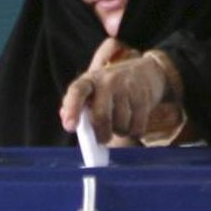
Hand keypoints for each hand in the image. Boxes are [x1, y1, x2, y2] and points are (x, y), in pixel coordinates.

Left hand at [60, 48, 187, 144]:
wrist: (144, 71)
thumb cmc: (110, 87)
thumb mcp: (90, 90)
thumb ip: (75, 104)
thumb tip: (66, 119)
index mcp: (89, 81)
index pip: (77, 92)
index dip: (72, 110)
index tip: (70, 127)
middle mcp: (107, 81)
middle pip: (101, 116)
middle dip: (101, 134)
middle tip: (102, 139)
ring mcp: (127, 87)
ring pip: (121, 124)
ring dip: (120, 131)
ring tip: (120, 122)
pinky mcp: (144, 96)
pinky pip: (137, 126)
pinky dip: (134, 131)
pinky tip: (132, 122)